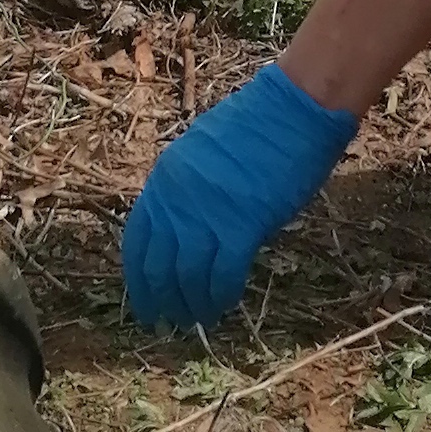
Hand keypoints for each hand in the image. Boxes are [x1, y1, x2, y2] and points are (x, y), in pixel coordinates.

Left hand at [123, 64, 357, 326]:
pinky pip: (222, 275)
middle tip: (171, 322)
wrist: (292, 110)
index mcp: (164, 180)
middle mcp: (176, 200)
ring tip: (199, 319)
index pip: (138, 240)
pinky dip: (220, 297)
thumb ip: (189, 193)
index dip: (139, 277)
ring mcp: (206, 214)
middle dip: (161, 300)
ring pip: (187, 277)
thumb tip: (190, 231)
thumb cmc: (257, 126)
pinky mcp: (241, 226)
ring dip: (192, 304)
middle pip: (157, 265)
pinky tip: (224, 306)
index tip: (145, 300)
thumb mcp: (202, 155)